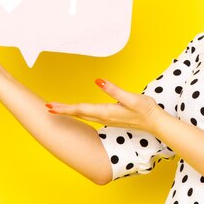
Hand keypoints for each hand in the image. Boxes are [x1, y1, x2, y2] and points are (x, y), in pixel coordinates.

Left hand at [46, 79, 162, 131]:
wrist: (155, 123)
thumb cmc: (145, 109)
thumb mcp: (131, 97)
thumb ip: (114, 90)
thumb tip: (98, 81)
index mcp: (106, 112)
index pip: (80, 109)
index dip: (64, 108)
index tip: (50, 107)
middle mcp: (104, 117)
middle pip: (78, 113)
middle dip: (62, 111)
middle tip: (47, 108)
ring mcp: (107, 119)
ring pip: (83, 115)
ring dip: (69, 111)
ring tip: (57, 108)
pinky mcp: (110, 118)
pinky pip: (89, 116)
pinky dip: (79, 112)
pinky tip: (77, 110)